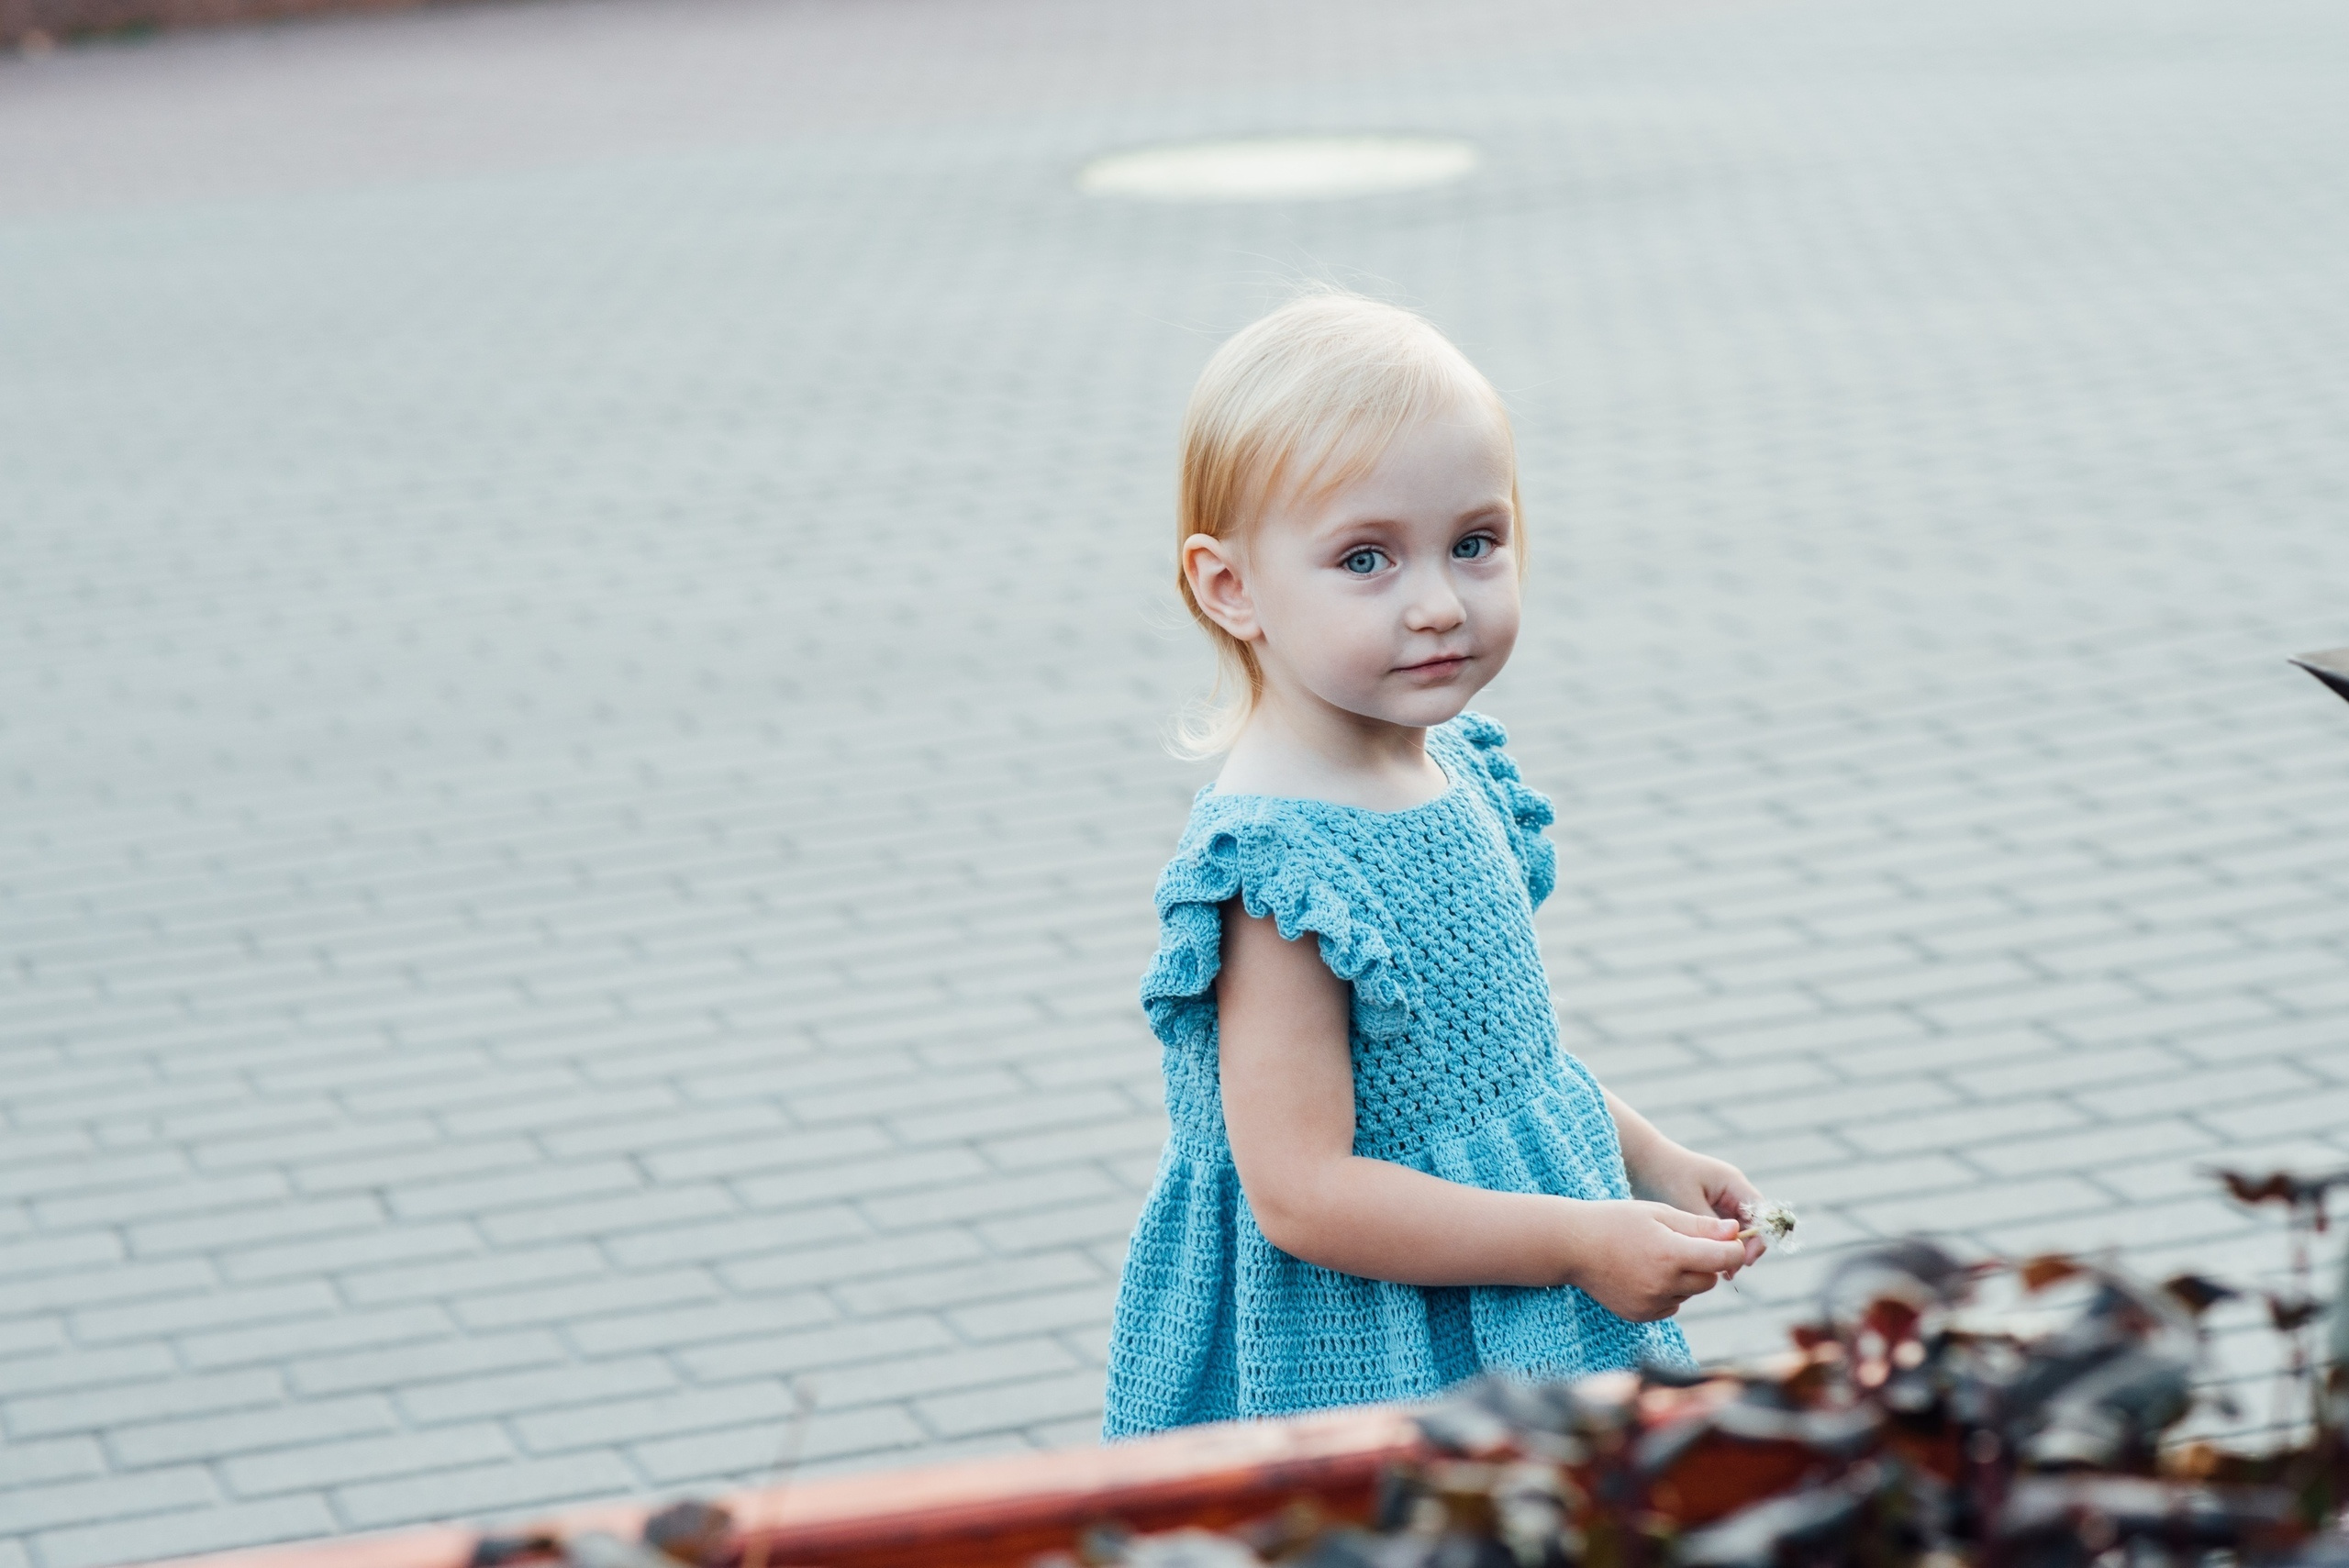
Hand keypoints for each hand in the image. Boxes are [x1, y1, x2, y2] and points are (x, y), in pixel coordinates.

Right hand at [1562, 1200, 1748, 1321]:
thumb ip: (1700, 1226)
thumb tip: (1736, 1233)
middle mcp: (1663, 1283)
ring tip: (1657, 1257)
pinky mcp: (1642, 1315)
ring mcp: (1651, 1303)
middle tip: (1681, 1243)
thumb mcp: (1659, 1213)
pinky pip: (1672, 1304)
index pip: (1723, 1258)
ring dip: (1685, 1277)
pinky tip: (1645, 1273)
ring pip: (1691, 1293)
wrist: (1572, 1246)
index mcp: (1671, 1254)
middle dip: (1705, 1262)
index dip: (1732, 1247)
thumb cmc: (1616, 1221)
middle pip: (1709, 1279)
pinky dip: (1669, 1291)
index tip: (1728, 1239)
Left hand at [1629, 1146, 1765, 1273]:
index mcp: (1733, 1183)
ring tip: (1719, 1272)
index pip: (1760, 1214)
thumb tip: (1728, 1252)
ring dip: (1731, 1249)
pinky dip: (1718, 1245)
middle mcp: (1732, 1191)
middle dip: (1744, 1248)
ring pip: (1737, 1231)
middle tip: (1730, 1272)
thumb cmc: (1666, 1176)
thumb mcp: (1688, 1202)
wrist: (1643, 1160)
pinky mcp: (1709, 1208)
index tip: (1744, 1260)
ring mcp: (1722, 1199)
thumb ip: (1710, 1226)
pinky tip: (1708, 1262)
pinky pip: (1722, 1231)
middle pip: (1752, 1225)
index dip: (1757, 1238)